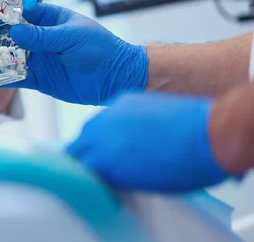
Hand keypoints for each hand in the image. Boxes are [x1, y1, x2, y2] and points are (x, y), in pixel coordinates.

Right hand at [6, 3, 147, 105]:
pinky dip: (3, 77)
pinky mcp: (38, 78)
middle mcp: (39, 37)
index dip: (3, 12)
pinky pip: (17, 76)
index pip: (21, 11)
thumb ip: (43, 35)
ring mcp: (37, 57)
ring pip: (10, 55)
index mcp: (48, 18)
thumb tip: (15, 31)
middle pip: (11, 34)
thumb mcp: (71, 37)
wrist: (116, 78)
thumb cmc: (100, 48)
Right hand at [67, 92, 227, 191]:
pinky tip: (130, 131)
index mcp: (102, 160)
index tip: (89, 177)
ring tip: (116, 146)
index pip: (76, 168)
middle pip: (77, 146)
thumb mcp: (142, 183)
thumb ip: (116, 176)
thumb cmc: (184, 165)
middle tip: (98, 163)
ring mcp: (110, 114)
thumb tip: (110, 174)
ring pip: (90, 127)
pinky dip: (113, 123)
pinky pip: (108, 114)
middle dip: (85, 155)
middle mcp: (99, 134)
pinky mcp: (123, 100)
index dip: (83, 174)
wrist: (208, 134)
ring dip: (97, 137)